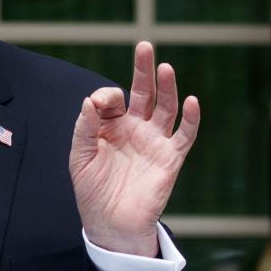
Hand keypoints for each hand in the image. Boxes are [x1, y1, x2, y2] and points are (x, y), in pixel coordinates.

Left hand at [69, 42, 198, 256]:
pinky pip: (185, 135)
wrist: (110, 223)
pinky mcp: (170, 158)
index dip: (104, 96)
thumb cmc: (92, 190)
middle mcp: (134, 128)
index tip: (96, 105)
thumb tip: (90, 101)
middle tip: (145, 46)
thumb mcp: (79, 157)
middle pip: (143, 92)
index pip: (112, 99)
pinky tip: (191, 100)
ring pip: (165, 108)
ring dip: (167, 87)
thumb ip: (84, 128)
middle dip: (144, 70)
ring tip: (165, 67)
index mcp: (110, 126)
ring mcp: (154, 141)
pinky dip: (191, 118)